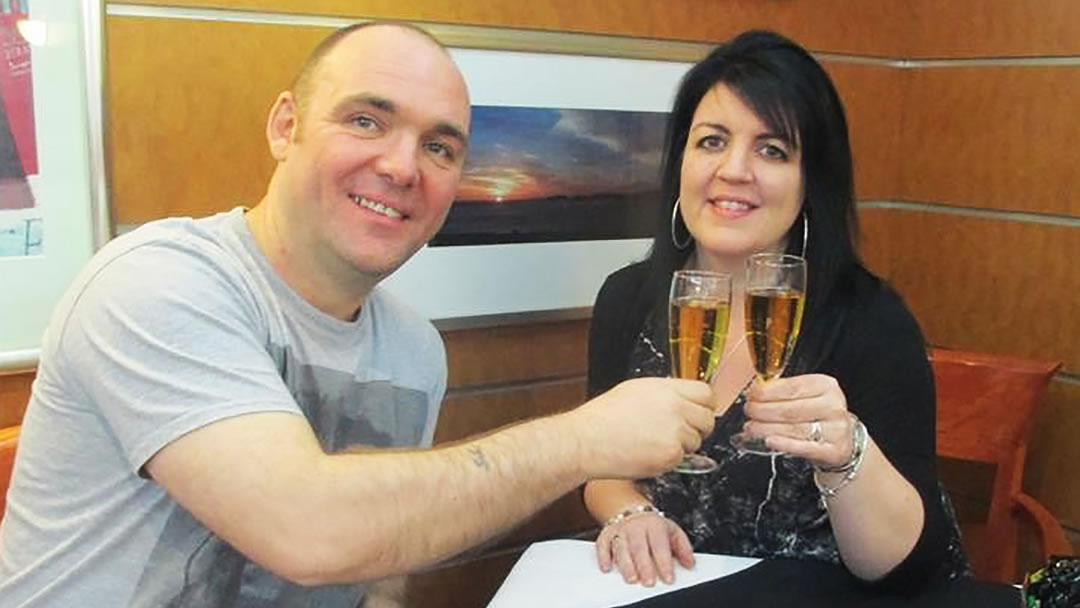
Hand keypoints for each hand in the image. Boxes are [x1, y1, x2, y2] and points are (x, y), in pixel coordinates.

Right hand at [567, 378, 714, 478]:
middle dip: (697, 427)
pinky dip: (669, 460)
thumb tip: (682, 400)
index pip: (706, 393)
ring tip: (654, 443)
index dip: (704, 405)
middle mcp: (675, 406)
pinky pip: (682, 459)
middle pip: (708, 418)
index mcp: (665, 388)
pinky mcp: (671, 454)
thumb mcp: (634, 391)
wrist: (586, 440)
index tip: (699, 412)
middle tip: (679, 433)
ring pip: (696, 441)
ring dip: (682, 446)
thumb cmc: (601, 418)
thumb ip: (664, 394)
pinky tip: (648, 453)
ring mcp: (675, 431)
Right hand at [595, 512, 693, 585]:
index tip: (668, 577)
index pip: (659, 545)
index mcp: (654, 525)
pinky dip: (603, 556)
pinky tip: (607, 567)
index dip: (664, 562)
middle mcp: (636, 526)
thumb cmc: (653, 525)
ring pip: (621, 547)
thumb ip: (683, 547)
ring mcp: (620, 530)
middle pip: (639, 547)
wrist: (631, 509)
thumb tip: (690, 563)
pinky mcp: (607, 533)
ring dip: (626, 564)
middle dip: (644, 566)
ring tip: (632, 578)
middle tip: (649, 581)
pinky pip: (602, 544)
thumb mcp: (672, 530)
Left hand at [741, 374, 855, 468]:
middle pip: (789, 409)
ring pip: (793, 429)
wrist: (842, 440)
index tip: (751, 394)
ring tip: (751, 427)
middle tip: (749, 411)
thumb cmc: (819, 415)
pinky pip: (804, 447)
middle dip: (762, 410)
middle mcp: (833, 406)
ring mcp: (835, 430)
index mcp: (825, 386)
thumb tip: (755, 391)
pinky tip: (769, 440)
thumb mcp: (807, 395)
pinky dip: (784, 444)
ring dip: (766, 428)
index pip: (791, 387)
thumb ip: (784, 391)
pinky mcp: (833, 451)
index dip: (766, 392)